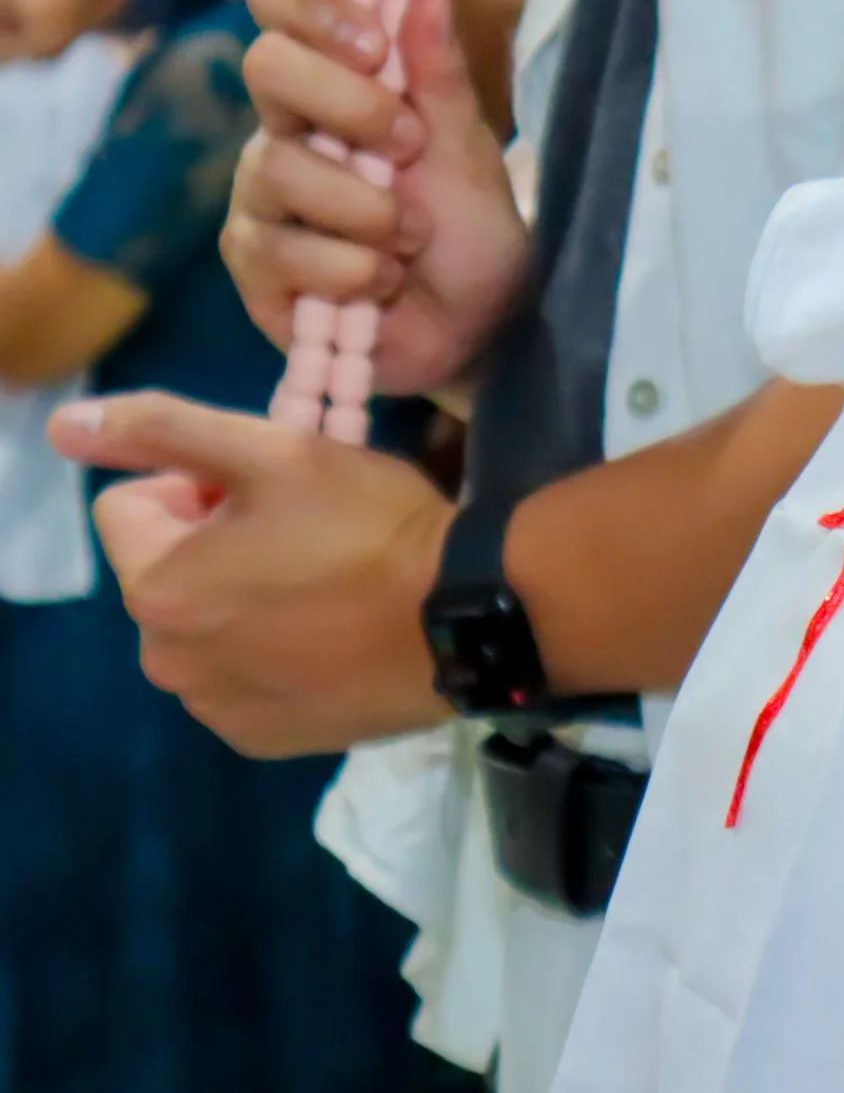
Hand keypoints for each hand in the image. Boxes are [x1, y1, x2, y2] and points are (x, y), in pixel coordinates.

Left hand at [60, 393, 454, 755]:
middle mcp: (166, 660)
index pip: (130, 505)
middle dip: (215, 546)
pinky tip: (330, 636)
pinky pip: (238, 678)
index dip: (198, 482)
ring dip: (241, 600)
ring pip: (202, 626)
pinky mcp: (263, 739)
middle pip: (166, 571)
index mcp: (159, 587)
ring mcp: (215, 708)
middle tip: (305, 535)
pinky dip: (271, 653)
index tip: (270, 491)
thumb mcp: (277, 452)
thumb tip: (62, 423)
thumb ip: (165, 428)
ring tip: (324, 586)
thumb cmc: (370, 526)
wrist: (462, 616)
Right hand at [224, 0, 529, 396]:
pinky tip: (383, 282)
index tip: (375, 47)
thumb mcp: (468, 149)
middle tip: (411, 147)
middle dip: (351, 105)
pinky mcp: (255, 270)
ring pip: (278, 169)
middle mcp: (283, 132)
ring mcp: (260, 201)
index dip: (313, 6)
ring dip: (367, 208)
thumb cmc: (470, 232)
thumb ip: (440, 74)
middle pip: (265, 67)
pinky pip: (282, 251)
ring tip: (410, 238)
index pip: (280, 4)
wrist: (478, 329)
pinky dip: (353, 269)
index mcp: (334, 85)